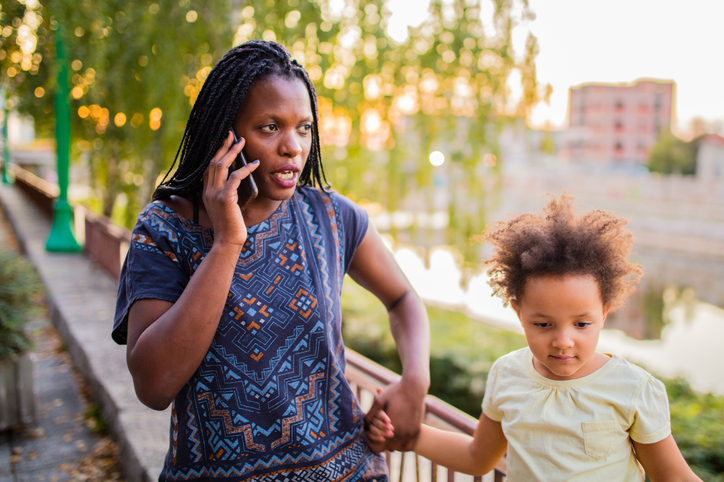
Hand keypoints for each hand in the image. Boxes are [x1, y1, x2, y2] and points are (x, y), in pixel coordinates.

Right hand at [202, 131, 258, 247]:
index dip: (216, 152)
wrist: (228, 241)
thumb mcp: (225, 207)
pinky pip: (235, 177)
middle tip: (233, 134)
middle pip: (214, 161)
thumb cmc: (231, 225)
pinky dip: (245, 168)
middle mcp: (208, 190)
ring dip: (233, 151)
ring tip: (242, 142)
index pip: (208, 166)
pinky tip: (254, 163)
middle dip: (224, 146)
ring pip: (222, 165)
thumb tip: (237, 180)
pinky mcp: (225, 198)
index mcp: (206, 192)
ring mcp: (215, 193)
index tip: (224, 141)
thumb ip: (226, 194)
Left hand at [366, 380, 425, 451]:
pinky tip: (399, 436)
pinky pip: (408, 446)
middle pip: (388, 448)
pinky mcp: (416, 431)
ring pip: (398, 447)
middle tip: (380, 434)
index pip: (379, 447)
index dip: (374, 443)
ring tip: (389, 433)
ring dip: (393, 443)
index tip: (373, 435)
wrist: (414, 388)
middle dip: (383, 443)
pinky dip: (403, 444)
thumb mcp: (379, 400)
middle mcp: (401, 433)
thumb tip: (365, 424)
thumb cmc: (395, 393)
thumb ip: (371, 414)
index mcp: (390, 427)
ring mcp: (410, 433)